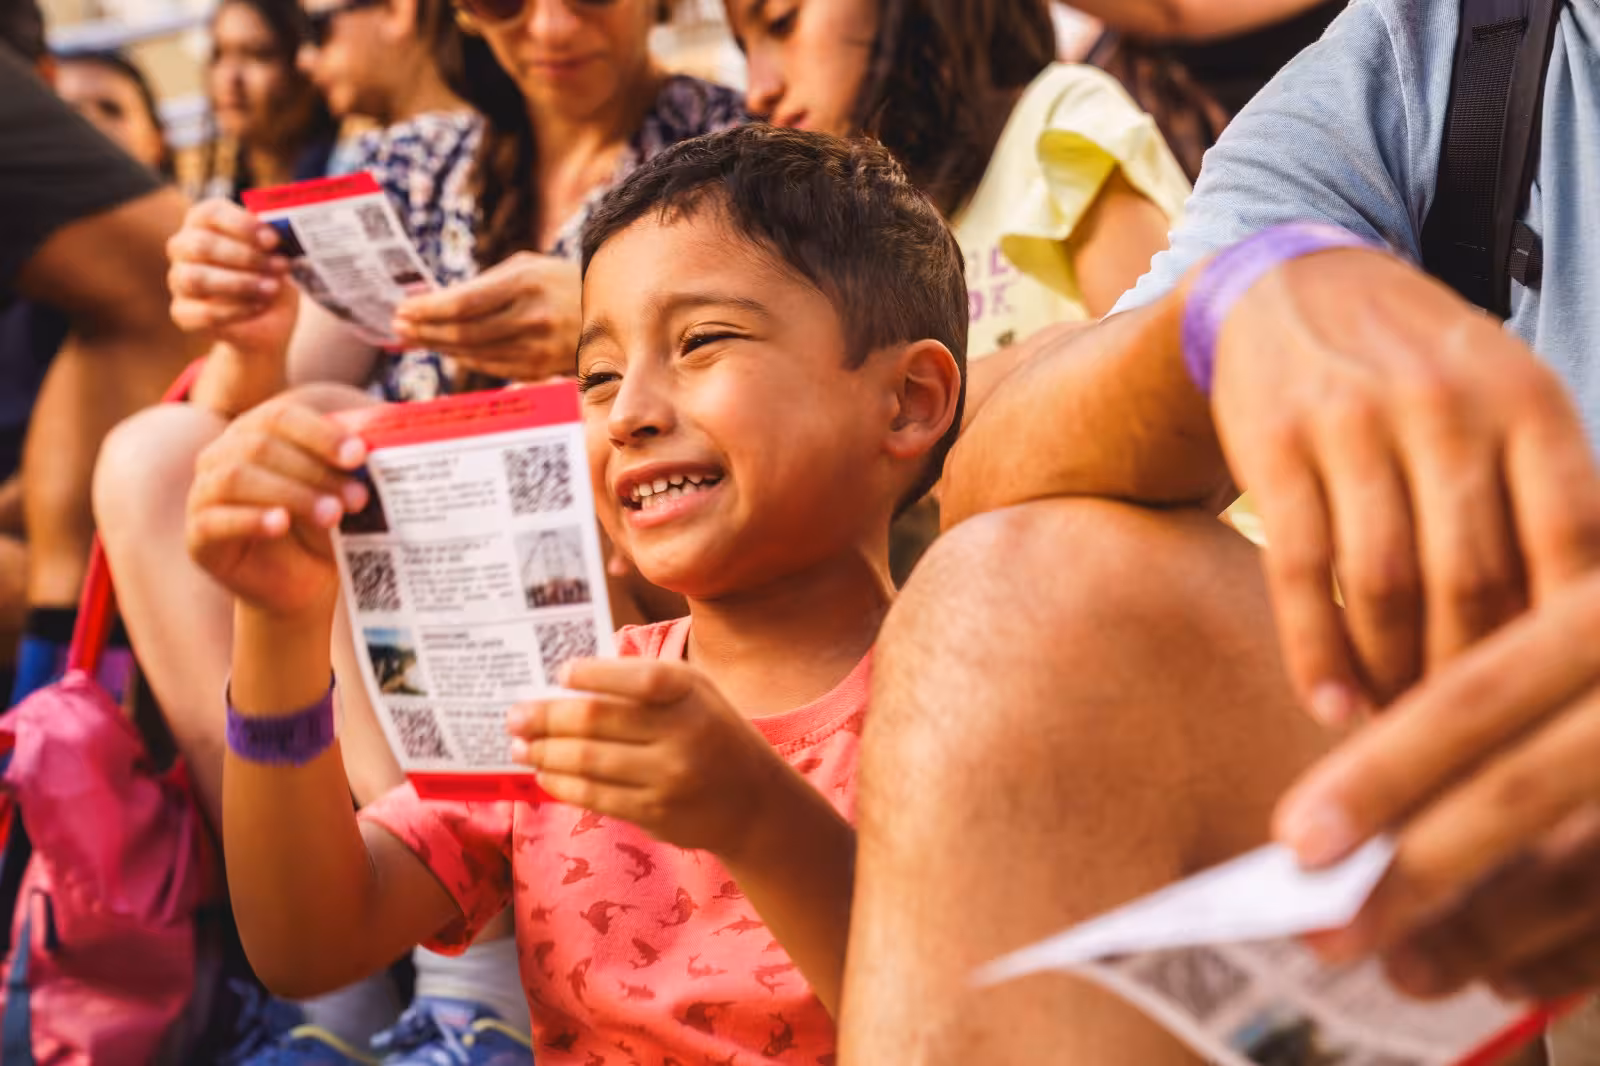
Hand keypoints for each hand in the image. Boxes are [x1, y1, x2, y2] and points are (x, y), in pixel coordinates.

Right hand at [167, 198, 297, 360]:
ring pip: (196, 279)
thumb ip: (275, 240)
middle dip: (246, 257)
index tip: (273, 240)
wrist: (269, 317)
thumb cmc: (271, 273)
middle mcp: (184, 247)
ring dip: (240, 284)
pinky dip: (236, 310)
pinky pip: (203, 312)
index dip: (242, 225)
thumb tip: (285, 231)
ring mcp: (179, 279)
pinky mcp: (184, 312)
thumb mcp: (279, 254)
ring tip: (272, 288)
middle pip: (201, 245)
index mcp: (204, 221)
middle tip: (280, 266)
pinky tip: (259, 306)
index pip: (210, 213)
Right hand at [187, 396, 368, 618]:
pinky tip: (281, 524)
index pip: (281, 416)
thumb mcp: (340, 489)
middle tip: (357, 498)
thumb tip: (373, 435)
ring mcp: (204, 493)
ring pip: (237, 477)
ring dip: (292, 494)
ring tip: (332, 515)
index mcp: (256, 431)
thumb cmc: (324, 525)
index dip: (321, 433)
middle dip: (315, 471)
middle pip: (261, 446)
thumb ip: (347, 462)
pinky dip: (251, 519)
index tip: (360, 455)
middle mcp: (223, 454)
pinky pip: (215, 520)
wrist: (305, 581)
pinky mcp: (198, 535)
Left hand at [392, 252, 580, 382]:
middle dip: (426, 331)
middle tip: (400, 328)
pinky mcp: (543, 368)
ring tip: (416, 338)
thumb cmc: (560, 282)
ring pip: (475, 353)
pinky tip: (449, 352)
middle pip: (464, 332)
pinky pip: (493, 367)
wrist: (612, 310)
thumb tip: (436, 303)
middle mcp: (533, 317)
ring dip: (440, 347)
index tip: (403, 309)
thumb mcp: (527, 267)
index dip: (428, 310)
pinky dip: (466, 360)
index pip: (463, 302)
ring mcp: (539, 347)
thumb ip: (485, 284)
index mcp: (526, 283)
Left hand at [507, 658, 785, 856]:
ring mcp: (669, 776)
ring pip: (588, 761)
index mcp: (689, 691)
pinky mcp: (656, 812)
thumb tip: (569, 680)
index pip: (634, 678)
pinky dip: (562, 783)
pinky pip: (596, 796)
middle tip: (514, 716)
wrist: (754, 801)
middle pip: (597, 720)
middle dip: (545, 717)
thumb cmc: (711, 732)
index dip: (591, 675)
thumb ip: (643, 679)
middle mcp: (683, 732)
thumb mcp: (695, 692)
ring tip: (519, 747)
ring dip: (544, 752)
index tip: (559, 674)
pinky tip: (544, 774)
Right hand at [1209, 248, 1599, 719]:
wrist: (1292, 289)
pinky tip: (1330, 707)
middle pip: (1473, 577)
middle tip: (1469, 739)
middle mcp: (1444, 402)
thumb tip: (1585, 639)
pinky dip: (1316, 654)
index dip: (1563, 640)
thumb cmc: (1421, 372)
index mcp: (1527, 398)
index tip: (1555, 711)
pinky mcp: (1274, 444)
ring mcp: (1351, 421)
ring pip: (1382, 583)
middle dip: (1471, 678)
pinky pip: (1298, 570)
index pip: (1569, 542)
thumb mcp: (1506, 402)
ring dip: (1392, 675)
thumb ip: (1547, 498)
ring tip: (1398, 731)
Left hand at [1274, 571, 1599, 1000]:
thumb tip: (1363, 802)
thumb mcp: (1575, 616)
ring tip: (1408, 969)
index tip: (1294, 841)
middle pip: (1520, 794)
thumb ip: (1499, 678)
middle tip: (1327, 937)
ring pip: (1588, 867)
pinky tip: (1511, 977)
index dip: (1381, 772)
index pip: (1476, 697)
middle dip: (1412, 875)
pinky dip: (1575, 957)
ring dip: (1488, 933)